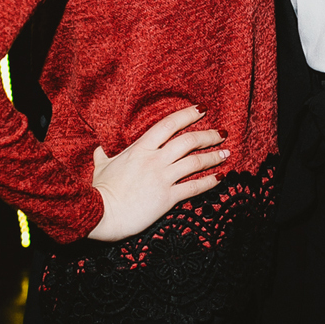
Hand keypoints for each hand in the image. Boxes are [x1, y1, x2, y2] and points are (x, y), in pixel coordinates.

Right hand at [88, 105, 227, 241]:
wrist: (101, 214)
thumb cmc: (100, 190)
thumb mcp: (101, 167)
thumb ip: (103, 155)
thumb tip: (98, 149)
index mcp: (140, 148)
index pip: (168, 125)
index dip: (187, 115)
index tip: (201, 109)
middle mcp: (154, 160)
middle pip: (188, 141)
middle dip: (208, 135)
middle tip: (221, 133)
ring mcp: (162, 178)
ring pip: (195, 162)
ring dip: (213, 156)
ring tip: (226, 152)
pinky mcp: (167, 198)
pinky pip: (194, 187)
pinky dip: (209, 181)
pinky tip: (220, 177)